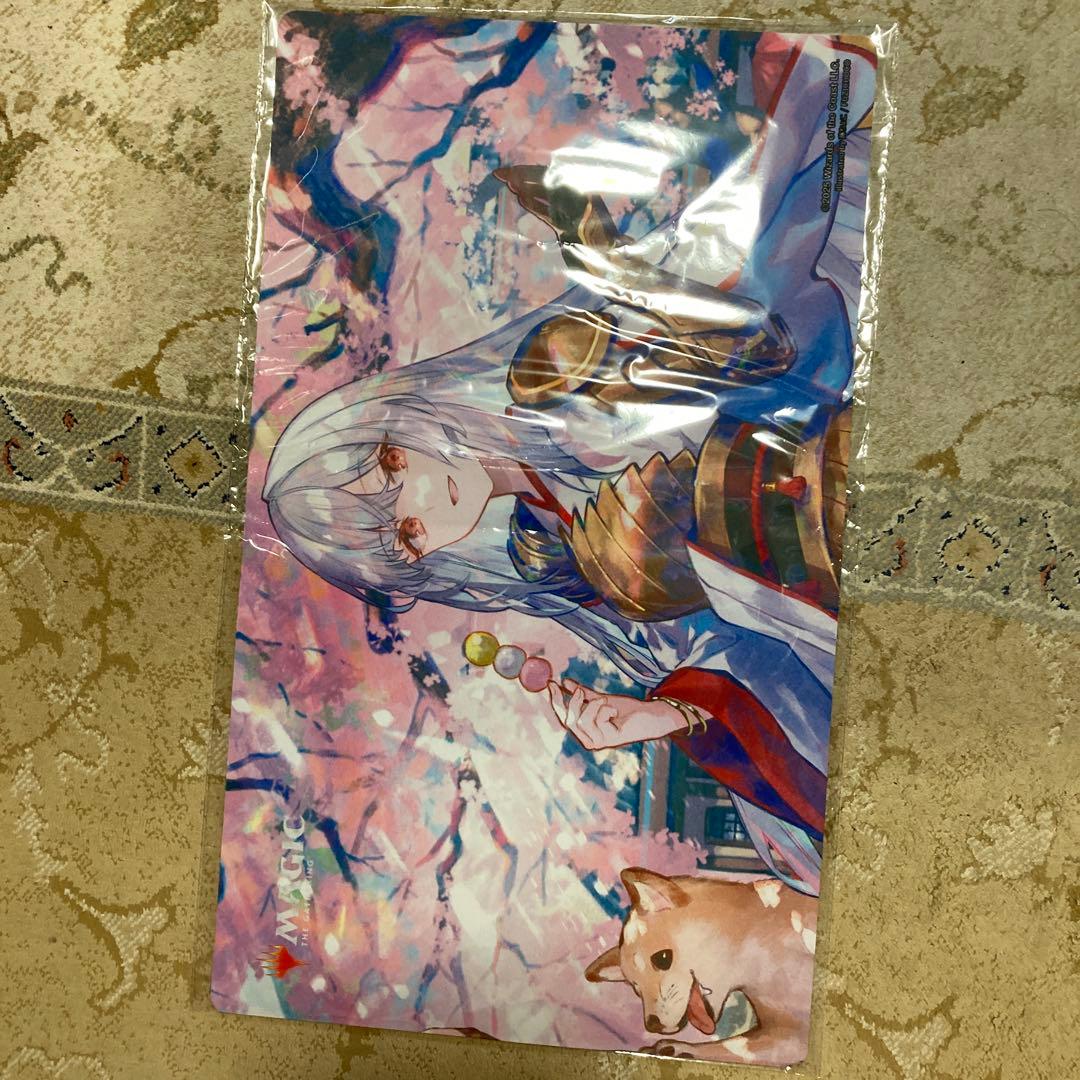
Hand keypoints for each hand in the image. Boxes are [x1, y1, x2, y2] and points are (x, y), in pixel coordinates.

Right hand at [546, 678, 686, 750]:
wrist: (648, 715)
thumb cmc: (626, 710)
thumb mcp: (600, 699)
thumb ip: (583, 694)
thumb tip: (564, 682)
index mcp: (584, 731)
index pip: (563, 717)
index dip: (555, 701)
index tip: (550, 683)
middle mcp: (588, 740)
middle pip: (568, 720)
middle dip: (572, 703)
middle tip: (581, 691)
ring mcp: (598, 742)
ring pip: (581, 720)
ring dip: (593, 705)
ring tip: (606, 702)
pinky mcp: (609, 740)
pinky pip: (596, 719)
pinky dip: (604, 709)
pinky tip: (614, 711)